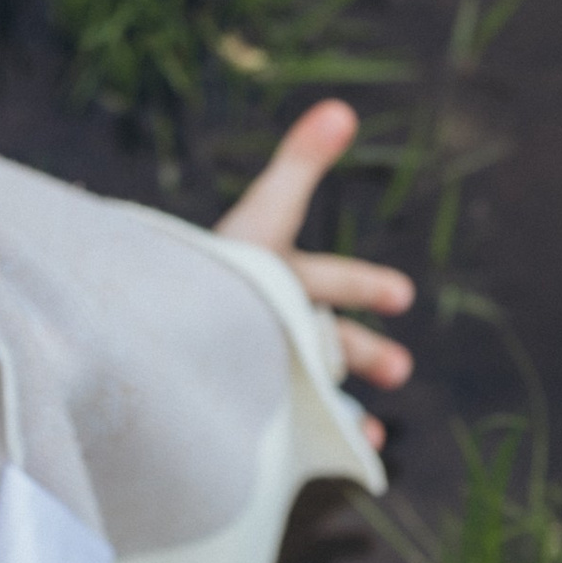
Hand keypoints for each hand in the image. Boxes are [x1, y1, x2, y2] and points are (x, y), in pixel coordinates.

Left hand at [215, 100, 414, 439]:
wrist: (159, 348)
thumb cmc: (218, 277)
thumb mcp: (265, 217)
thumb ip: (300, 162)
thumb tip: (342, 106)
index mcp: (269, 279)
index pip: (323, 278)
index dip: (363, 284)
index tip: (402, 294)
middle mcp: (260, 323)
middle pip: (320, 338)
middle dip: (362, 351)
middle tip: (400, 368)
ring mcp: (252, 368)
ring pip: (305, 387)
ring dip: (343, 404)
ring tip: (369, 429)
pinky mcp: (242, 412)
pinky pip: (287, 433)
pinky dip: (321, 444)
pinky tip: (346, 456)